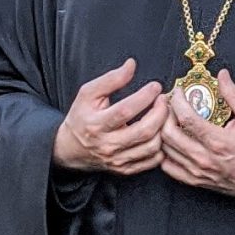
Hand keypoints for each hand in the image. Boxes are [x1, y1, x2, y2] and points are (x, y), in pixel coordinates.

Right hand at [51, 58, 165, 174]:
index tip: (155, 86)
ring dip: (163, 129)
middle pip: (143, 131)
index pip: (125, 111)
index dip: (144, 97)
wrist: (70, 148)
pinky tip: (159, 133)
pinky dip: (161, 147)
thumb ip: (111, 79)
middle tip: (163, 100)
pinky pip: (152, 161)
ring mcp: (117, 160)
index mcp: (96, 124)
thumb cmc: (81, 117)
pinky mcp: (125, 169)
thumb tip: (131, 65)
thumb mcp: (88, 93)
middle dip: (160, 113)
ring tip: (163, 115)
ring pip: (151, 147)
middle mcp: (108, 145)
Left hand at [162, 70, 234, 203]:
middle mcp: (204, 157)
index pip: (187, 118)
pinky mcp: (194, 179)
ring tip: (169, 120)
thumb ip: (234, 95)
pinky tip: (171, 142)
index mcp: (218, 141)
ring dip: (163, 132)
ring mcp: (197, 170)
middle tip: (168, 104)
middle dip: (165, 114)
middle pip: (170, 134)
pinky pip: (168, 167)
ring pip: (165, 150)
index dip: (178, 101)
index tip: (178, 92)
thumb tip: (222, 77)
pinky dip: (164, 153)